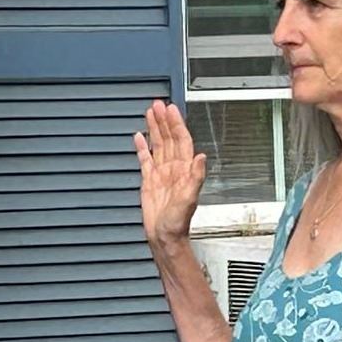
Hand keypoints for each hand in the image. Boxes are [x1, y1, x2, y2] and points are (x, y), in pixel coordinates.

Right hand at [134, 98, 206, 246]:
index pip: (181, 141)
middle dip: (164, 121)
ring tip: (150, 113)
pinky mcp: (149, 181)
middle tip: (158, 105)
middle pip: (169, 138)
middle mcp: (173, 169)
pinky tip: (139, 136)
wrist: (164, 237)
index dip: (176, 124)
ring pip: (158, 145)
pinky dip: (142, 147)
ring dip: (155, 129)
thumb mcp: (189, 199)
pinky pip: (145, 159)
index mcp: (184, 170)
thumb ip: (196, 177)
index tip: (171, 110)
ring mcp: (161, 174)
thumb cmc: (178, 222)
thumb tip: (202, 157)